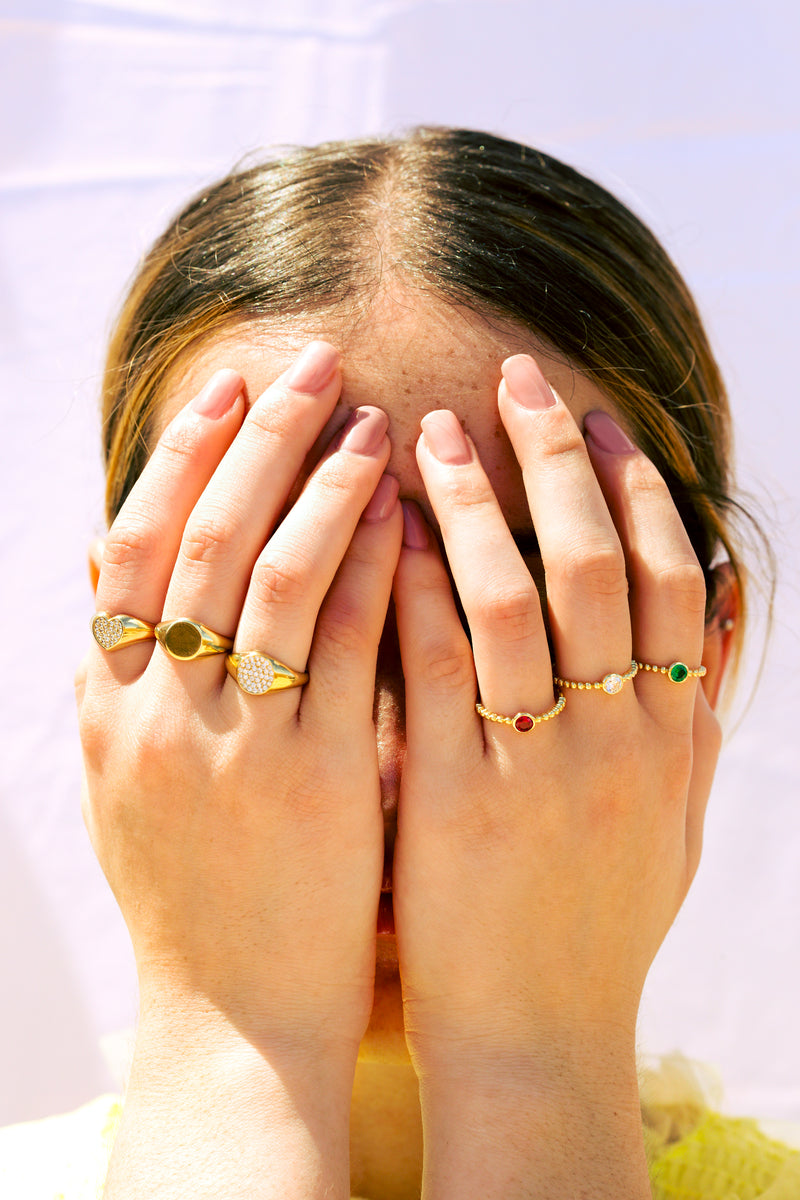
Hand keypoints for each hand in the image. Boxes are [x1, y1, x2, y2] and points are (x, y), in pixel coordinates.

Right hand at [77, 342, 401, 1063]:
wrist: (232, 1017)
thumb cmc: (191, 891)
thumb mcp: (126, 779)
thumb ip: (117, 672)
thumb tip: (102, 567)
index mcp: (112, 704)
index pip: (136, 546)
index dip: (181, 457)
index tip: (228, 389)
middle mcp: (160, 712)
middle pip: (206, 537)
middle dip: (260, 440)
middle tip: (313, 364)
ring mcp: (236, 745)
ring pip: (276, 576)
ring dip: (327, 485)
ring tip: (376, 422)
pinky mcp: (317, 781)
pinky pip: (349, 648)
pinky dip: (374, 570)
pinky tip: (411, 516)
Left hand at [391, 354, 721, 1193]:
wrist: (539, 1038)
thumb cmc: (602, 925)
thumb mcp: (678, 822)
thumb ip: (697, 718)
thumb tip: (709, 612)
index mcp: (669, 734)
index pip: (661, 575)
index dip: (629, 485)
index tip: (591, 416)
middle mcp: (615, 738)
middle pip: (592, 563)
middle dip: (556, 460)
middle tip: (517, 379)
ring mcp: (536, 768)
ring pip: (510, 599)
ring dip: (472, 504)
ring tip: (432, 429)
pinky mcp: (456, 802)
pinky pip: (434, 672)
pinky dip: (411, 589)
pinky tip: (380, 531)